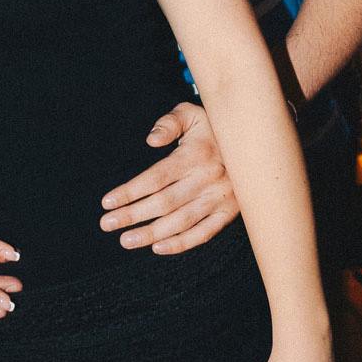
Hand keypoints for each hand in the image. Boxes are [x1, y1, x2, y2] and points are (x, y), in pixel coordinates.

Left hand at [100, 101, 239, 253]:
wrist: (254, 139)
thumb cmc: (213, 125)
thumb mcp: (191, 114)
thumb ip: (168, 124)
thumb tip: (151, 140)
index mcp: (195, 154)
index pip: (156, 177)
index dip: (130, 191)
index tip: (107, 202)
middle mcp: (208, 178)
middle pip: (164, 202)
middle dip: (133, 215)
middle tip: (106, 224)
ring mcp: (220, 198)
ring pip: (181, 221)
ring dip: (152, 234)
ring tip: (126, 240)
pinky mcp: (230, 212)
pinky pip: (205, 233)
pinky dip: (182, 243)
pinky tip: (158, 248)